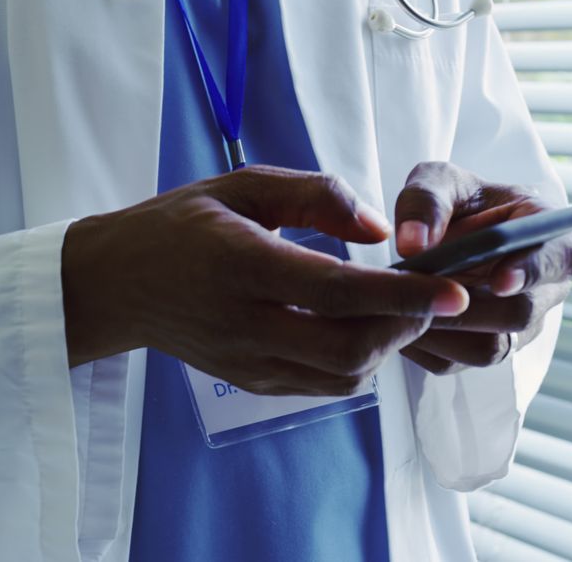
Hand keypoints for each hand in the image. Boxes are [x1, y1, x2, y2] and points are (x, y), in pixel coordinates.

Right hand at [61, 165, 469, 394]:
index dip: (403, 295)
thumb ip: (315, 196)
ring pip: (342, 376)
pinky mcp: (251, 382)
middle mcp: (246, 323)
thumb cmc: (179, 225)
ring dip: (385, 348)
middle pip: (349, 347)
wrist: (118, 284)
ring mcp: (248, 362)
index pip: (339, 292)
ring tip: (398, 312)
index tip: (454, 289)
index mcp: (243, 265)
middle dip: (406, 327)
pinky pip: (321, 385)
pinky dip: (356, 363)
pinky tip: (361, 330)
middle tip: (431, 298)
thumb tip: (379, 231)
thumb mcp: (241, 186)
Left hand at [393, 161, 571, 373]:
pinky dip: (424, 347)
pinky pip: (458, 363)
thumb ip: (426, 201)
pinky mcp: (485, 349)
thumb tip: (414, 243)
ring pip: (490, 348)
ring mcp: (518, 325)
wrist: (446, 233)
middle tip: (424, 297)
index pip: (560, 259)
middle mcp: (544, 287)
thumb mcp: (438, 182)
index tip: (499, 281)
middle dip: (469, 308)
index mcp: (549, 234)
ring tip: (404, 306)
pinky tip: (401, 322)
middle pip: (521, 313)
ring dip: (442, 331)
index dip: (533, 272)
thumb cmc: (455, 201)